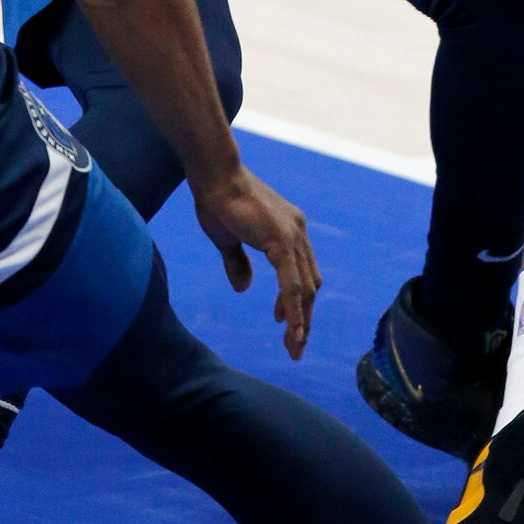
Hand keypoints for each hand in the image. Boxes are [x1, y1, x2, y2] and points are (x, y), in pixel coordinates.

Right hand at [191, 161, 321, 359]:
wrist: (214, 176)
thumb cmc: (218, 201)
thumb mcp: (229, 240)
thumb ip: (238, 263)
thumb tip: (243, 288)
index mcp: (289, 229)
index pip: (302, 273)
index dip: (297, 301)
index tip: (286, 325)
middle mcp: (297, 232)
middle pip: (309, 284)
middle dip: (303, 317)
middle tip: (295, 347)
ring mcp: (292, 235)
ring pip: (304, 288)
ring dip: (301, 320)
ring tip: (294, 346)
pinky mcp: (281, 240)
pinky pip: (292, 283)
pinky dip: (293, 309)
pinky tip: (291, 330)